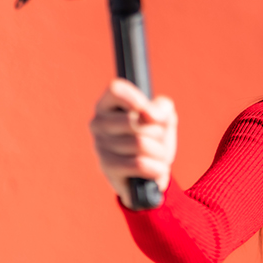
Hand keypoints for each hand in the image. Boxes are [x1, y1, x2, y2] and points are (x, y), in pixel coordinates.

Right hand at [90, 78, 176, 208]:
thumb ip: (162, 108)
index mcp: (108, 104)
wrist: (152, 172)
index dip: (136, 99)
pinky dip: (156, 167)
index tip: (149, 111)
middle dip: (157, 132)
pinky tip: (156, 169)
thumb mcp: (164, 117)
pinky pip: (139, 164)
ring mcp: (100, 146)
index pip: (116, 90)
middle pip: (134, 120)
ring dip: (159, 152)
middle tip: (157, 139)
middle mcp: (98, 123)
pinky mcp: (107, 168)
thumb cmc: (154, 138)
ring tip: (157, 155)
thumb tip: (150, 115)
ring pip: (140, 143)